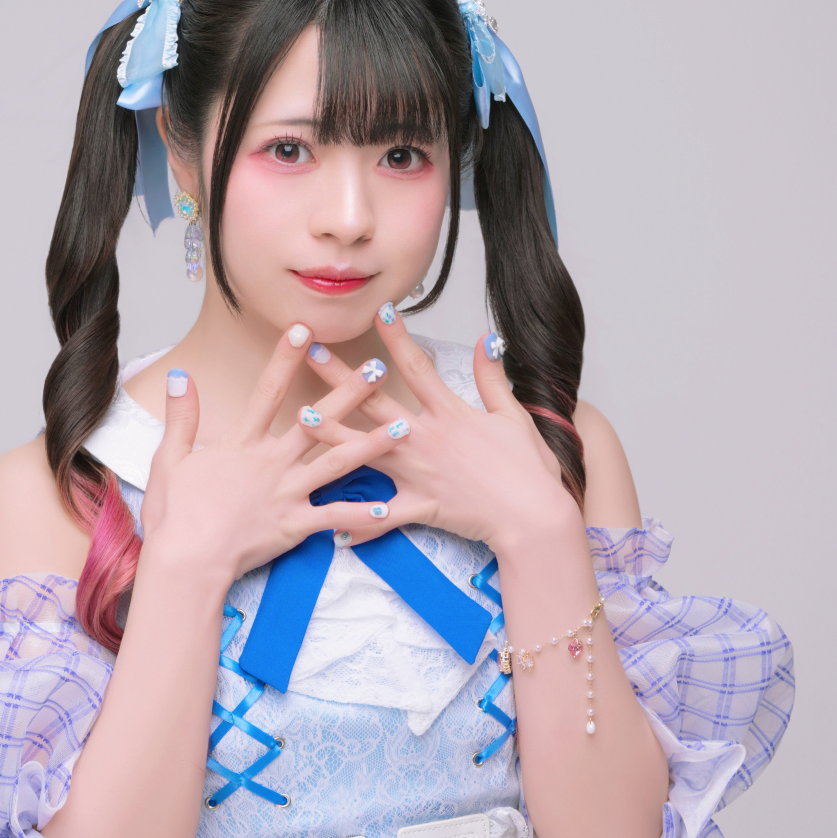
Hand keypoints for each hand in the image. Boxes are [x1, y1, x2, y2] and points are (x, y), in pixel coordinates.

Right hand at [138, 327, 412, 586]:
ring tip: (404, 427)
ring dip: (373, 444)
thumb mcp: (169, 459)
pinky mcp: (295, 525)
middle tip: (378, 369)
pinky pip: (334, 517)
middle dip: (350, 393)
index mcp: (242, 443)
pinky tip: (388, 508)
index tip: (304, 329)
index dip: (285, 357)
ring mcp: (287, 493)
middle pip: (318, 420)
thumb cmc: (174, 515)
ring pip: (338, 463)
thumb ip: (181, 417)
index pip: (268, 391)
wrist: (186, 561)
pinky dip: (361, 515)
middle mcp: (272, 462)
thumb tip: (180, 377)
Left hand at [300, 313, 583, 554]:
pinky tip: (333, 527)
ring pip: (366, 450)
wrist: (535, 516)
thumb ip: (492, 378)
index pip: (417, 367)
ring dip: (332, 434)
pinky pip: (383, 517)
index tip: (379, 309)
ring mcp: (419, 473)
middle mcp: (427, 439)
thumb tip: (488, 340)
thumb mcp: (514, 415)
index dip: (397, 336)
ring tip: (301, 418)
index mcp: (450, 414)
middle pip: (376, 401)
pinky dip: (360, 523)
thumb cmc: (529, 469)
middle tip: (313, 354)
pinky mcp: (420, 506)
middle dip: (342, 376)